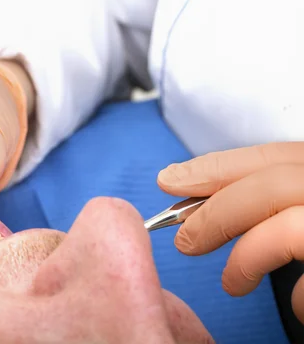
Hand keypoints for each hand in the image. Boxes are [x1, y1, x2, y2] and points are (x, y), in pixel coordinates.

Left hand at [157, 142, 303, 320]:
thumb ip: (276, 196)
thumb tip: (201, 196)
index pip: (274, 155)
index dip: (217, 166)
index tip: (171, 179)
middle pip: (274, 183)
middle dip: (217, 211)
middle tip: (184, 242)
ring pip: (290, 227)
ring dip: (246, 258)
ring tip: (231, 284)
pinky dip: (299, 297)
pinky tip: (299, 306)